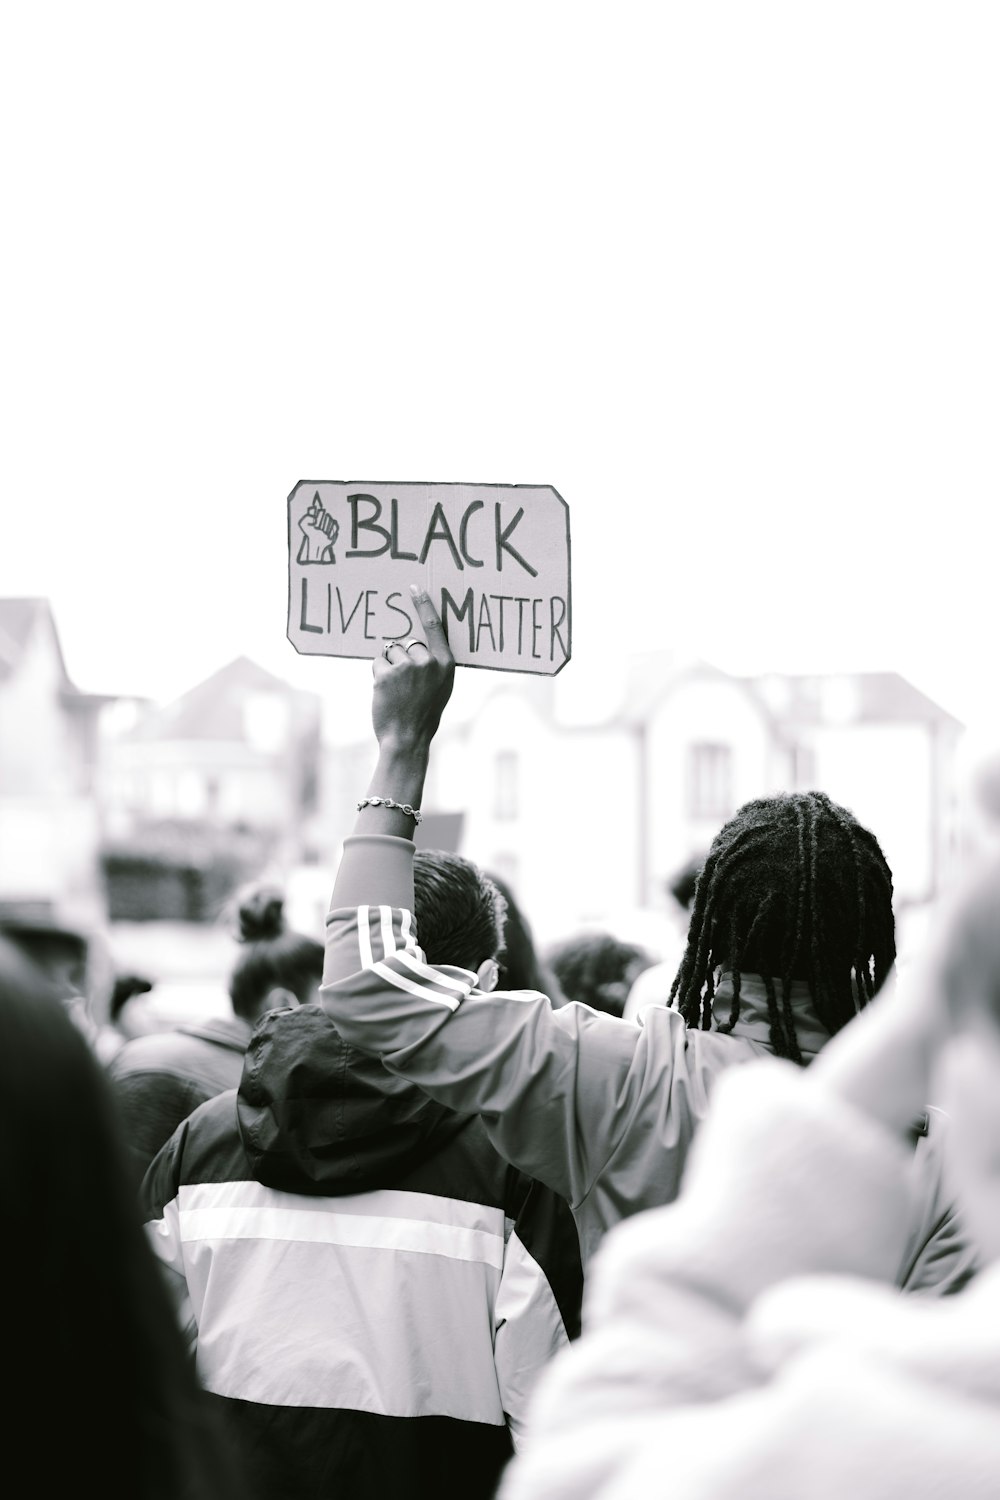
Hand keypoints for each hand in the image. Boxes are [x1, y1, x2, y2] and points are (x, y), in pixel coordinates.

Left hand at [371, 586, 454, 750]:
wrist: (407, 737)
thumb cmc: (424, 713)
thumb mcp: (442, 687)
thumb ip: (436, 665)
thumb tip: (419, 645)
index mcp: (445, 664)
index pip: (434, 627)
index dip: (424, 606)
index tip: (414, 588)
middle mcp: (428, 662)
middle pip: (407, 642)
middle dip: (402, 658)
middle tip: (405, 685)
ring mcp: (407, 667)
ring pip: (390, 652)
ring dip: (388, 667)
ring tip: (396, 690)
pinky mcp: (386, 674)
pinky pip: (378, 663)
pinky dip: (378, 675)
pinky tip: (386, 692)